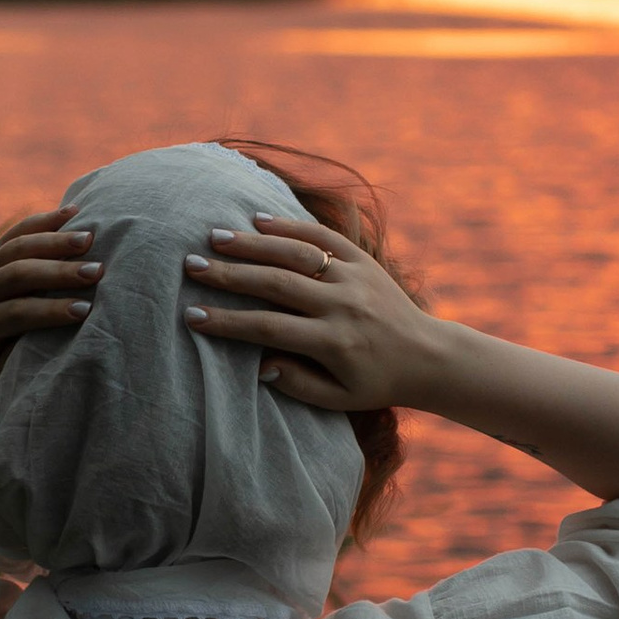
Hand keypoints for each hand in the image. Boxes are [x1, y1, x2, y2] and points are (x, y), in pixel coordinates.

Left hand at [0, 206, 99, 387]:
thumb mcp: (4, 376)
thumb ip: (28, 366)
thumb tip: (70, 364)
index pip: (17, 313)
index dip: (50, 311)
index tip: (85, 310)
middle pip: (19, 275)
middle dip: (59, 273)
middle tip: (97, 271)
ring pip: (19, 247)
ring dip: (56, 241)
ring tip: (90, 238)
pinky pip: (18, 230)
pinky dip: (45, 219)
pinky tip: (74, 211)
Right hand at [182, 214, 432, 412]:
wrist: (428, 355)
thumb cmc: (376, 382)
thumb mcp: (339, 399)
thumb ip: (298, 384)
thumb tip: (259, 364)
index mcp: (334, 342)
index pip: (270, 328)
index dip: (229, 323)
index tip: (192, 316)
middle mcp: (343, 305)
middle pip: (276, 284)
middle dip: (230, 274)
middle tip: (191, 265)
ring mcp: (355, 277)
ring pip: (297, 254)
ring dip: (254, 243)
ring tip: (215, 236)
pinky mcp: (364, 260)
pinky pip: (324, 237)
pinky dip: (291, 226)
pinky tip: (259, 220)